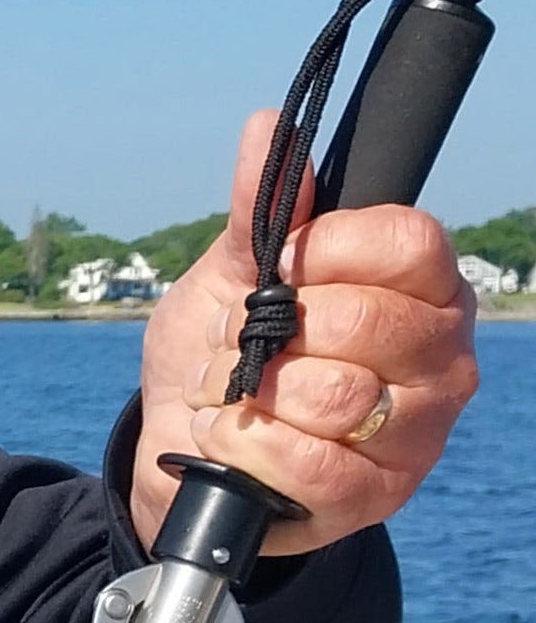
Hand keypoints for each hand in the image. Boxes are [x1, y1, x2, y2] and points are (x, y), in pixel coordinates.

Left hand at [132, 110, 476, 553]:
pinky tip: (231, 442)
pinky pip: (315, 465)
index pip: (409, 242)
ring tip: (232, 398)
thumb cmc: (223, 357)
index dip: (327, 250)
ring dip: (254, 396)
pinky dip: (251, 450)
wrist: (183, 455)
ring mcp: (417, 430)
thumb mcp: (228, 277)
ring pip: (340, 395)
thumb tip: (267, 128)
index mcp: (421, 287)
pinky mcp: (376, 494)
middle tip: (240, 348)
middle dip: (274, 334)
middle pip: (369, 320)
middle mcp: (439, 356)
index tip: (279, 270)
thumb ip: (259, 213)